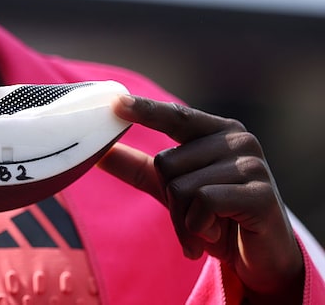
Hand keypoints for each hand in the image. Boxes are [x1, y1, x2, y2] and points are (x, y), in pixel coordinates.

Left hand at [98, 95, 303, 303]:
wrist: (260, 256)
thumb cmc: (215, 214)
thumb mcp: (172, 187)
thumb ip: (138, 167)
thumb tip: (98, 152)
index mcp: (215, 131)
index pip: (174, 115)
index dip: (144, 109)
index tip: (115, 102)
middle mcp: (237, 140)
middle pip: (166, 163)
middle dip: (169, 200)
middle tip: (193, 217)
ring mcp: (252, 165)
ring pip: (182, 188)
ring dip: (185, 219)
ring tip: (207, 227)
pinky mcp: (261, 194)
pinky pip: (204, 203)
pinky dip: (200, 227)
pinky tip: (217, 234)